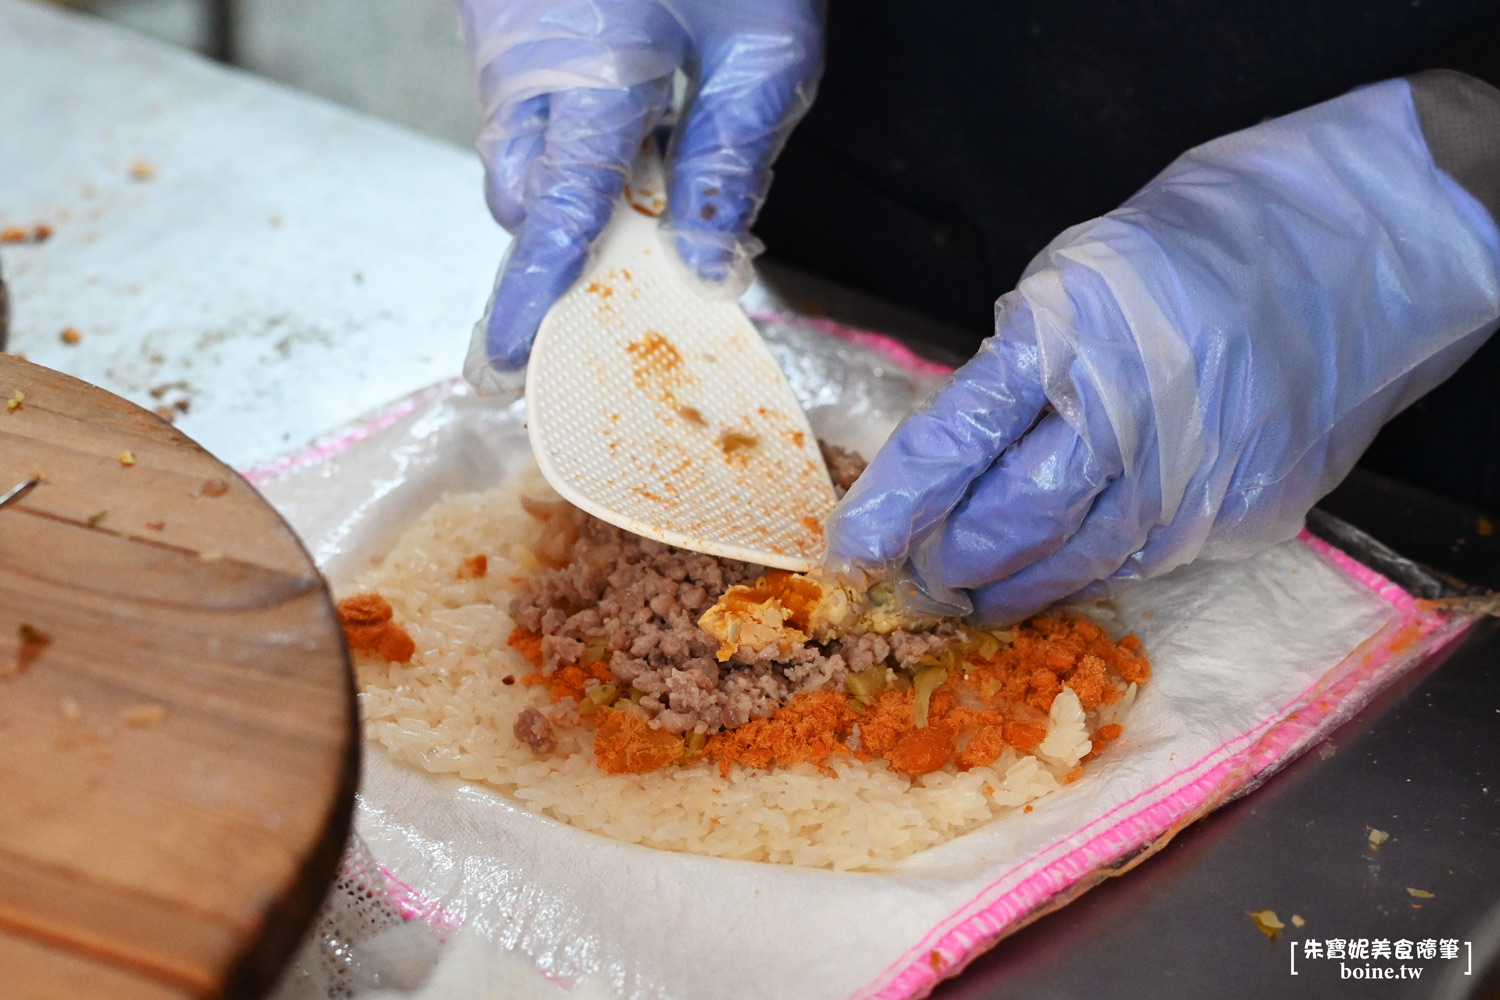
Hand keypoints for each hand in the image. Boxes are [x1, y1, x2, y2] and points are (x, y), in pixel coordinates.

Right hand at [458, 0, 822, 388]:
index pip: (556, 209)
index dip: (536, 290)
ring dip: (568, 184)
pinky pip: (520, 106)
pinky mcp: (500, 19)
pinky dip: (565, 134)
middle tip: (624, 256)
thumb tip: (709, 271)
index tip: (511, 356)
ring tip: (641, 156)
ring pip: (514, 152)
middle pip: (519, 194)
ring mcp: (501, 35)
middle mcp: (526, 57)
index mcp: (595, 66)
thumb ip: (733, 163)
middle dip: (563, 239)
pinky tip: (626, 102)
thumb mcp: (764, 51)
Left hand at [827, 73, 1499, 623]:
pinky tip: (1060, 573)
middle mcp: (1134, 410)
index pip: (959, 437)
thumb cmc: (1184, 254)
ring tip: (975, 591)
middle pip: (1014, 519)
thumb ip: (1016, 372)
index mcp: (1071, 331)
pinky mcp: (1245, 510)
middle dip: (952, 558)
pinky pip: (1144, 561)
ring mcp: (1197, 469)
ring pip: (1077, 560)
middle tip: (919, 573)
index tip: (853, 549)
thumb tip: (952, 465)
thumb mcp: (1073, 280)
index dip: (899, 503)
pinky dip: (1088, 572)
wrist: (1346, 255)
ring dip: (1012, 586)